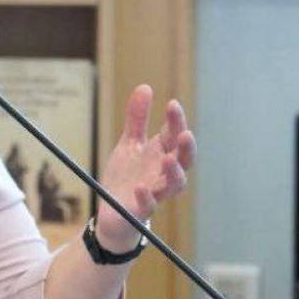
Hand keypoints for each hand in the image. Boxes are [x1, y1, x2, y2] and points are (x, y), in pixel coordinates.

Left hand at [95, 85, 195, 250]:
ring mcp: (155, 192)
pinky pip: (149, 206)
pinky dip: (146, 197)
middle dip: (186, 147)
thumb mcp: (128, 144)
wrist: (112, 211)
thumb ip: (137, 119)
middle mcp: (163, 173)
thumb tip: (145, 87)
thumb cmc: (126, 176)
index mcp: (161, 154)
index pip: (174, 135)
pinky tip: (139, 187)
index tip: (171, 104)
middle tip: (185, 133)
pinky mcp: (141, 210)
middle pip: (183, 160)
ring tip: (168, 160)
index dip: (176, 120)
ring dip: (174, 172)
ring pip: (174, 185)